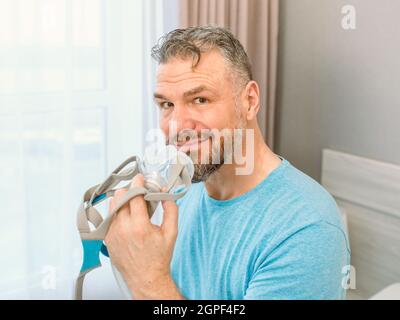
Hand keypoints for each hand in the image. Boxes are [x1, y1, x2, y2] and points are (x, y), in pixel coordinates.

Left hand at [105, 174, 183, 298]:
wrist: (146, 277)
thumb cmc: (158, 257)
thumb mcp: (171, 232)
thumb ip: (171, 210)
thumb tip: (165, 193)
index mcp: (139, 226)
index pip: (134, 195)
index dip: (138, 183)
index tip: (140, 178)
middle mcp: (123, 229)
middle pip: (120, 197)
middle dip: (130, 191)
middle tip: (139, 193)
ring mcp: (112, 234)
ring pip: (112, 205)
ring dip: (122, 200)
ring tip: (133, 205)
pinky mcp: (107, 239)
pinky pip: (109, 218)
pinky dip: (117, 212)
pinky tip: (127, 217)